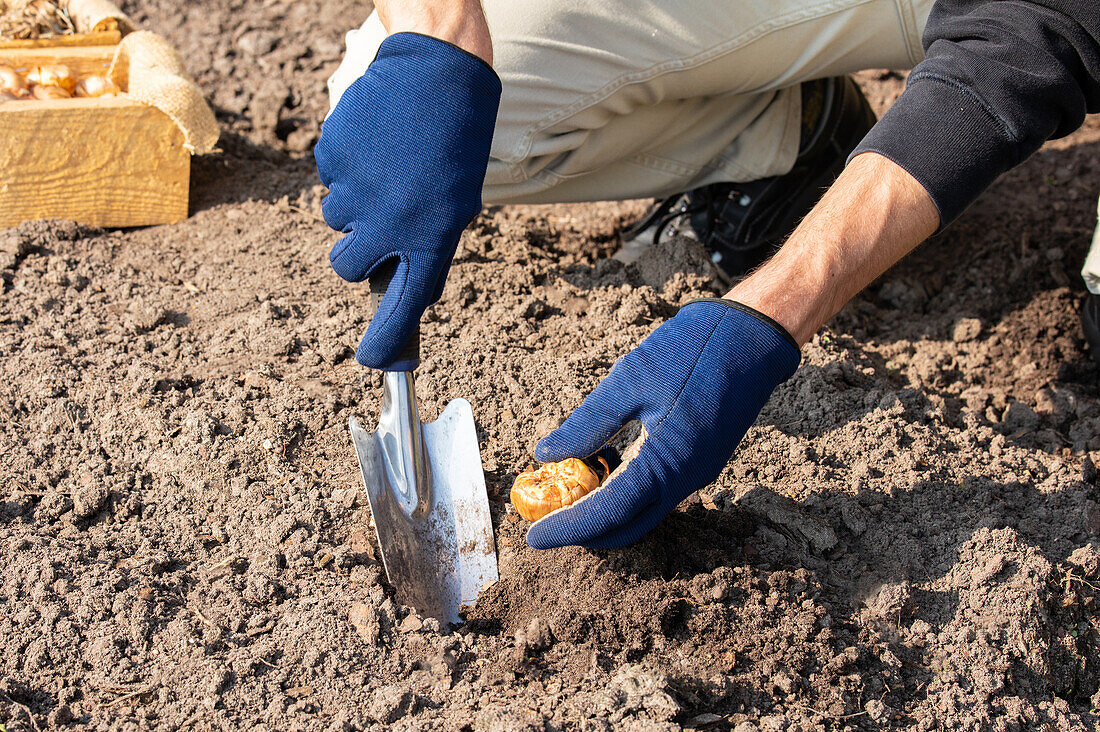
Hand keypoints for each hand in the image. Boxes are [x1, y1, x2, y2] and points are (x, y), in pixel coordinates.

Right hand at [314, 32, 500, 368]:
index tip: (376, 363)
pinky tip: (374, 146)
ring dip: (355, 207)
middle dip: (358, 253)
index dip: (387, 339)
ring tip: (387, 170)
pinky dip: (346, 171)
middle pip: (348, 268)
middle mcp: (391, 220)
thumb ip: (430, 247)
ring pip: (337, 223)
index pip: (404, 304)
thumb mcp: (458, 202)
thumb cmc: (455, 143)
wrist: (436, 72)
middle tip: (379, 223)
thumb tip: (408, 290)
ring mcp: (358, 189)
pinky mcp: (333, 157)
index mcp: (431, 236)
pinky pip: (329, 181)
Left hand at [528, 299, 800, 549]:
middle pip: (628, 525)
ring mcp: (699, 473)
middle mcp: (687, 478)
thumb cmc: (690, 350)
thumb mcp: (629, 381)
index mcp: (667, 462)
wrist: (752, 337)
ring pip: (645, 511)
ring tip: (570, 489)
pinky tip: (607, 462)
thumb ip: (589, 422)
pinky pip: (660, 492)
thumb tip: (547, 454)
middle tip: (547, 523)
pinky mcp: (704, 461)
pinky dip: (628, 491)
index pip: (609, 512)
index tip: (534, 537)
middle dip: (586, 532)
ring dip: (606, 510)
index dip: (569, 528)